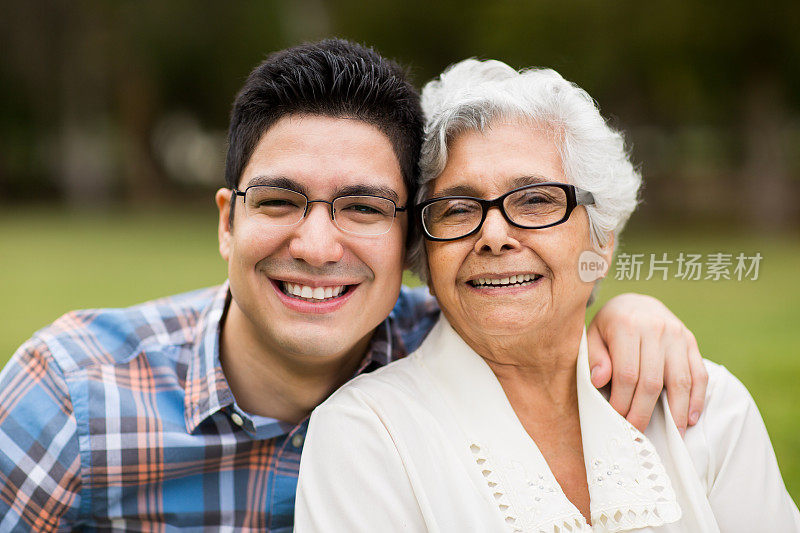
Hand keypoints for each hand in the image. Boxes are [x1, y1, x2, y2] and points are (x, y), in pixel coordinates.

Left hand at [587, 293, 707, 435]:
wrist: (637, 302)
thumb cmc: (610, 325)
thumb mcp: (594, 334)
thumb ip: (595, 357)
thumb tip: (599, 380)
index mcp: (626, 326)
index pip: (626, 374)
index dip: (622, 401)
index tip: (617, 419)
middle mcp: (655, 328)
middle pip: (652, 381)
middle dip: (643, 412)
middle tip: (637, 433)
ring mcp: (677, 335)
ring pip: (679, 381)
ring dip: (676, 412)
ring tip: (671, 435)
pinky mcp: (691, 341)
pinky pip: (699, 374)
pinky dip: (697, 398)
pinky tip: (690, 418)